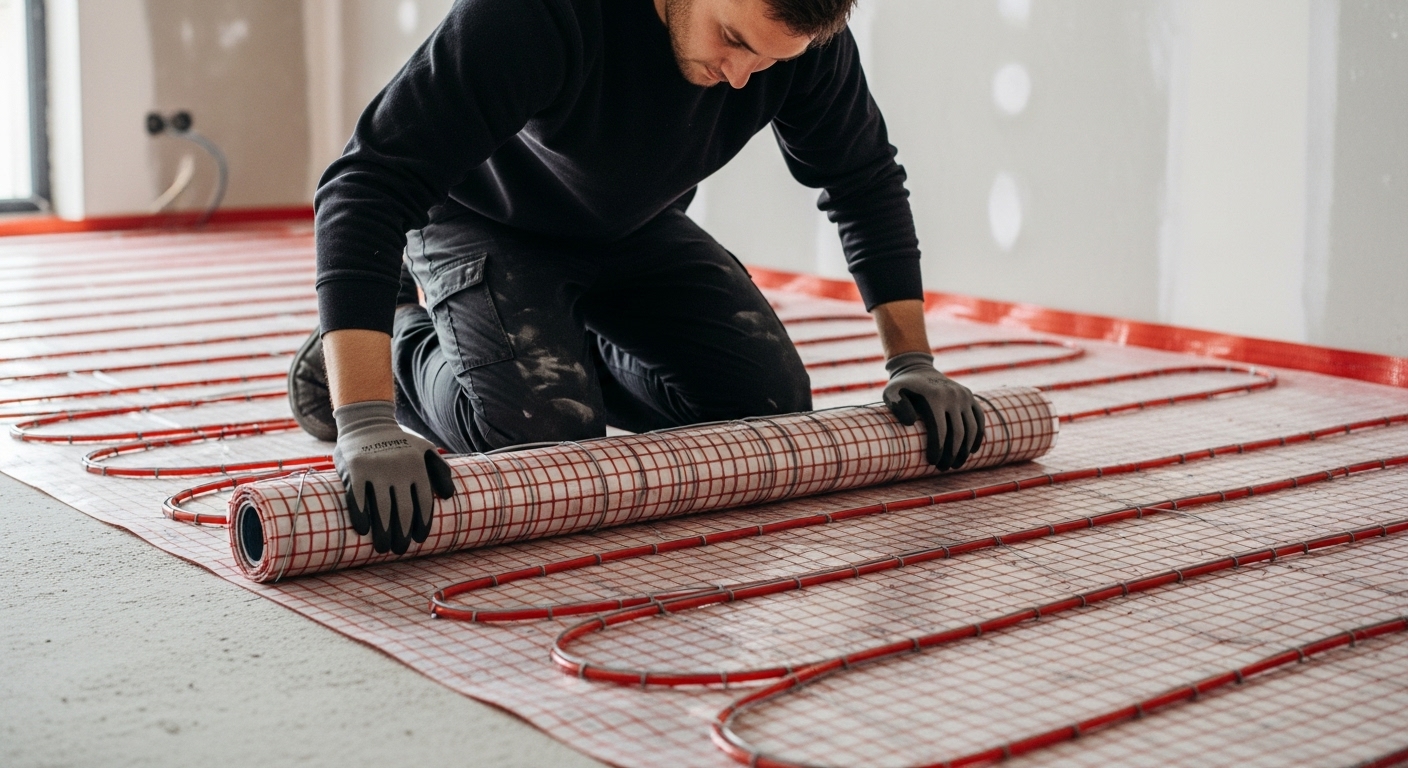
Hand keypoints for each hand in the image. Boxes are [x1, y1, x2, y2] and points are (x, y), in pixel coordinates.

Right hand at [331, 400, 454, 554]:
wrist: (367, 421)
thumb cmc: (400, 442)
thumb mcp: (425, 449)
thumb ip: (439, 470)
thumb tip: (448, 496)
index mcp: (417, 466)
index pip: (423, 502)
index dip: (422, 524)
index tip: (418, 540)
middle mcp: (399, 468)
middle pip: (403, 510)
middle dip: (402, 534)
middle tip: (400, 549)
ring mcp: (376, 468)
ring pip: (382, 509)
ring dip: (383, 532)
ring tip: (382, 547)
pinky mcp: (355, 468)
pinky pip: (358, 498)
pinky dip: (361, 515)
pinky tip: (363, 530)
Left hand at [882, 351, 984, 470]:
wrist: (917, 369)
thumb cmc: (902, 387)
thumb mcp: (891, 392)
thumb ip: (896, 406)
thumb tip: (910, 422)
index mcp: (934, 397)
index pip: (939, 430)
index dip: (937, 449)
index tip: (932, 462)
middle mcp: (953, 396)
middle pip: (957, 433)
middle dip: (951, 454)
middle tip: (943, 467)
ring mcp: (964, 396)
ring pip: (971, 429)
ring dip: (964, 450)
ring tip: (955, 464)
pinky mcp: (970, 397)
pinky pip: (979, 419)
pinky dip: (977, 436)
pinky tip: (972, 450)